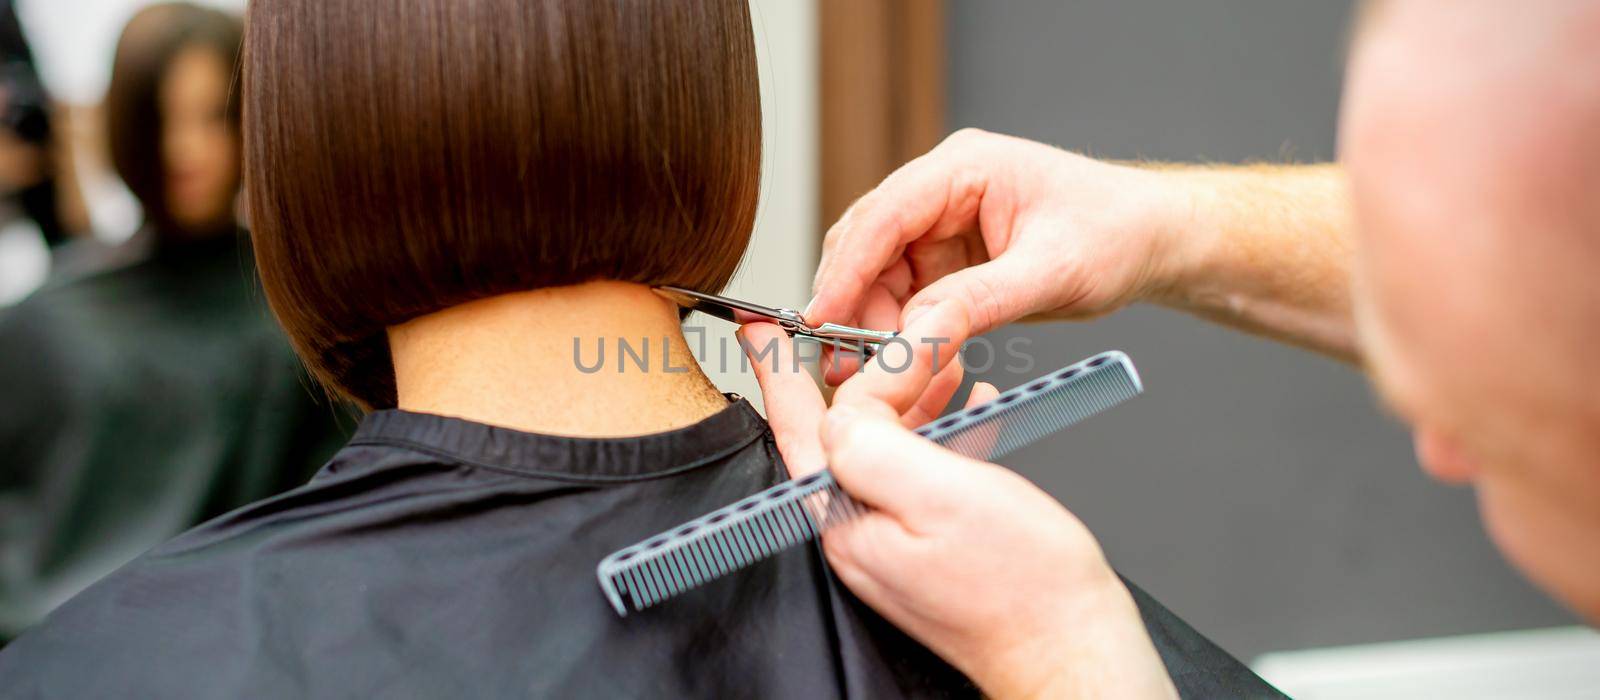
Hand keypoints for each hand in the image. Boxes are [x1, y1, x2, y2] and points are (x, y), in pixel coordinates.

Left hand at [741, 301, 1174, 698]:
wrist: (1071, 650)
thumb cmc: (1022, 586)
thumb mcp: (941, 493)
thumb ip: (875, 445)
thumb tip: (840, 410)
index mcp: (846, 518)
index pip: (798, 429)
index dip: (778, 371)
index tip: (759, 328)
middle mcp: (859, 532)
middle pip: (845, 432)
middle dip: (872, 375)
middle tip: (900, 335)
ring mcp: (892, 542)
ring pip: (888, 447)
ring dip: (914, 398)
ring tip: (945, 361)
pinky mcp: (928, 547)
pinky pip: (922, 472)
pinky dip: (943, 431)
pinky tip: (972, 408)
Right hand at [806, 128, 1192, 383]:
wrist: (1154, 242)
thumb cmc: (1117, 235)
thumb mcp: (1053, 272)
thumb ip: (981, 300)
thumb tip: (914, 331)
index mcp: (964, 167)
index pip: (883, 216)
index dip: (845, 271)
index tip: (821, 321)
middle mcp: (943, 189)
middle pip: (867, 247)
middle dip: (852, 307)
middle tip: (846, 366)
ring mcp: (943, 224)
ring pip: (879, 278)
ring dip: (875, 328)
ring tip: (885, 376)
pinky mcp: (950, 259)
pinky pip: (908, 299)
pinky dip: (905, 335)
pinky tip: (916, 366)